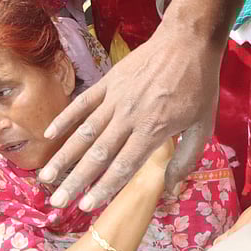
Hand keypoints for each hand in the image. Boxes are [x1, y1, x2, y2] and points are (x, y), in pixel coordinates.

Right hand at [38, 20, 221, 209]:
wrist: (187, 43)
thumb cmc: (198, 87)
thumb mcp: (203, 126)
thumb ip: (186, 158)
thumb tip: (170, 187)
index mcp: (153, 131)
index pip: (123, 167)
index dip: (103, 189)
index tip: (86, 207)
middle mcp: (129, 118)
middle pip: (97, 155)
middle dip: (76, 181)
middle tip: (57, 201)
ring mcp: (115, 99)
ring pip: (84, 133)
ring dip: (63, 156)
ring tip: (47, 176)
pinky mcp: (107, 83)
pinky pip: (82, 104)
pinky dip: (65, 119)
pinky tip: (50, 134)